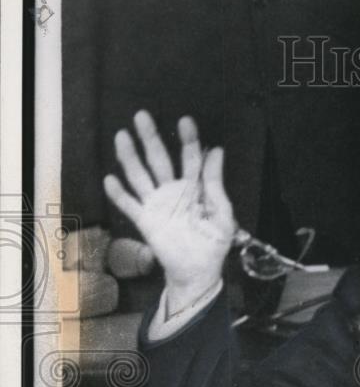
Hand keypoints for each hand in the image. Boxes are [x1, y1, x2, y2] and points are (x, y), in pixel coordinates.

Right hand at [103, 111, 234, 309]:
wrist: (199, 271)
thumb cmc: (214, 242)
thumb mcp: (222, 212)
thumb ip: (215, 183)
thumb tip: (217, 150)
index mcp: (195, 188)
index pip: (190, 158)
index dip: (188, 140)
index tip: (186, 121)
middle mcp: (172, 191)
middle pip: (159, 160)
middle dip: (151, 138)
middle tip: (142, 116)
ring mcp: (157, 204)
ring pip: (140, 176)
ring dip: (130, 157)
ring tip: (122, 136)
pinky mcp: (145, 221)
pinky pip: (129, 205)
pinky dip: (119, 193)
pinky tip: (110, 179)